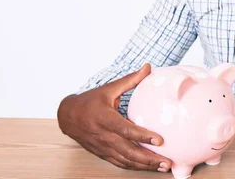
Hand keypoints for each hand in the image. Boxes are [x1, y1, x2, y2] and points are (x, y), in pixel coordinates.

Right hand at [57, 64, 171, 171]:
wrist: (67, 116)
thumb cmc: (89, 101)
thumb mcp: (109, 88)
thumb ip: (130, 80)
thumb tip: (148, 67)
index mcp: (105, 118)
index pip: (126, 130)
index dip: (143, 136)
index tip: (160, 140)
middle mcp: (104, 135)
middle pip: (128, 151)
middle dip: (149, 158)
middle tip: (167, 162)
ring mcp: (103, 147)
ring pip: (125, 160)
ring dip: (144, 165)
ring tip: (163, 166)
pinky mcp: (102, 153)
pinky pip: (120, 163)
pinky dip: (134, 167)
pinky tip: (147, 167)